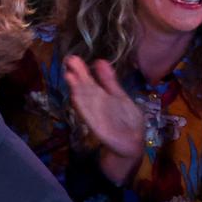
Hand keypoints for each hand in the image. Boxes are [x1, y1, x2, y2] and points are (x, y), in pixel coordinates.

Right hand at [64, 56, 144, 182]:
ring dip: (77, 89)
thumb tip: (99, 61)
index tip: (72, 58)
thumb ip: (109, 81)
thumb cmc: (126, 120)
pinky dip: (83, 107)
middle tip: (69, 60)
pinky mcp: (98, 128)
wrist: (132, 142)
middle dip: (78, 76)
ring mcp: (95, 116)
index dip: (81, 70)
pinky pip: (89, 117)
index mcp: (101, 96)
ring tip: (69, 75)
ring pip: (85, 101)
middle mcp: (95, 105)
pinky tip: (76, 98)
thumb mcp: (119, 96)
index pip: (89, 81)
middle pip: (85, 89)